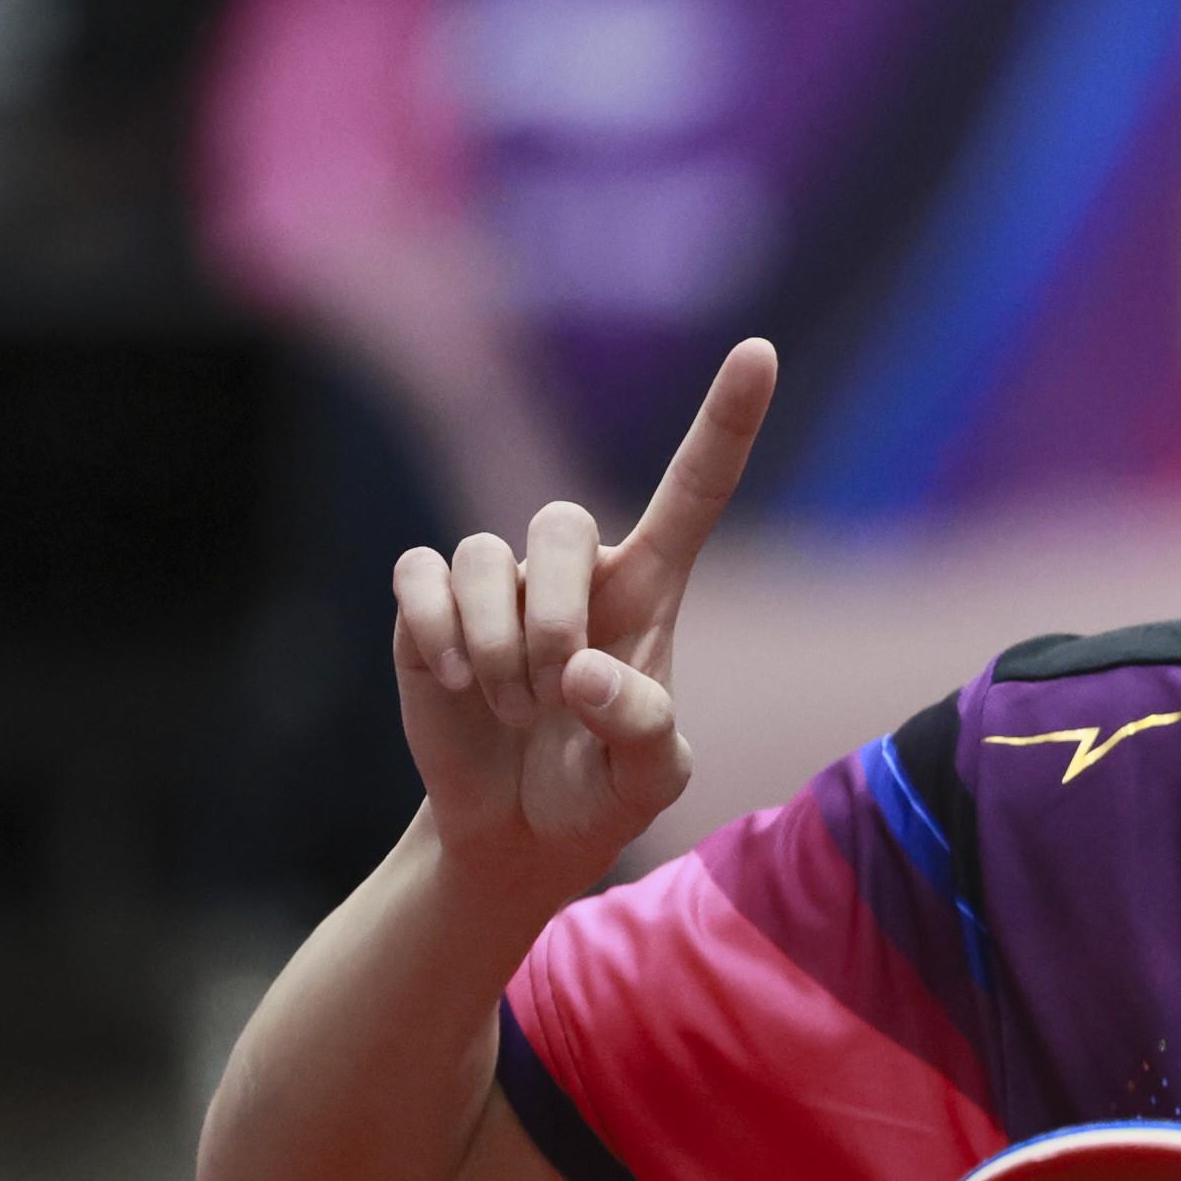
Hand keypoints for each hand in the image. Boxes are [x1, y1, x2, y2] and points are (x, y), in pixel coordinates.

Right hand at [388, 338, 776, 891]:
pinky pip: (421, 576)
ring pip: (484, 556)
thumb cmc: (600, 790)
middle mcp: (575, 570)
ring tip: (515, 711)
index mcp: (650, 590)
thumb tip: (580, 667)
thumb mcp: (650, 780)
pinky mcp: (428, 602)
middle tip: (551, 696)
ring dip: (496, 648)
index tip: (760, 350)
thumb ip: (643, 729)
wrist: (518, 830)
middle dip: (551, 612)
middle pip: (559, 522)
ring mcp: (498, 581)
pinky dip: (438, 635)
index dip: (726, 421)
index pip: (694, 490)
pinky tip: (454, 684)